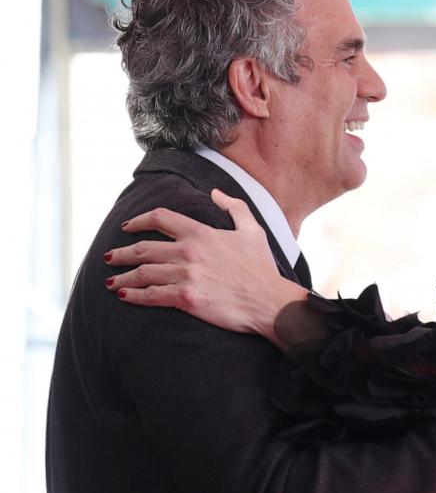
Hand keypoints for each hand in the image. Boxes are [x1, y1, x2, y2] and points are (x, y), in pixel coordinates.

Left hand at [105, 189, 308, 346]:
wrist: (268, 300)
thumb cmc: (261, 268)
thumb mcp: (253, 230)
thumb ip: (234, 207)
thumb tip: (216, 192)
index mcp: (200, 233)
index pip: (160, 218)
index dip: (138, 221)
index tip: (127, 227)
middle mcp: (188, 252)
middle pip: (143, 248)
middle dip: (121, 253)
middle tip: (110, 257)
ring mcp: (185, 276)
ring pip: (142, 273)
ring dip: (122, 276)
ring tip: (111, 281)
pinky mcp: (186, 299)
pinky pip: (151, 295)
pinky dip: (133, 296)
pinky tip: (124, 296)